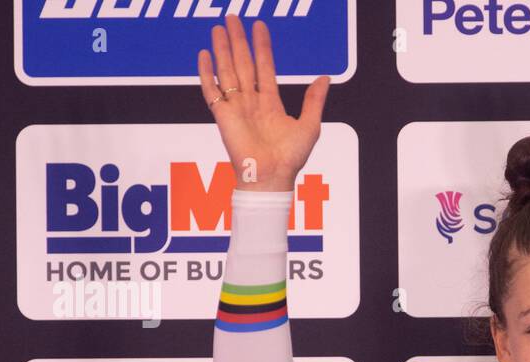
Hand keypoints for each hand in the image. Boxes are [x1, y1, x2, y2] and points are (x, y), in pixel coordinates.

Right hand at [197, 14, 329, 192]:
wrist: (272, 176)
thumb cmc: (290, 158)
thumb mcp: (309, 125)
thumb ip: (314, 101)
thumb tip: (324, 78)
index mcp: (270, 103)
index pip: (265, 67)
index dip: (262, 47)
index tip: (259, 26)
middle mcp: (251, 102)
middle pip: (243, 63)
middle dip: (238, 40)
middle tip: (232, 17)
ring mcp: (236, 107)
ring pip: (227, 71)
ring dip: (223, 49)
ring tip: (219, 28)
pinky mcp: (222, 116)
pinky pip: (211, 90)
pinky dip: (206, 73)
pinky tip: (204, 54)